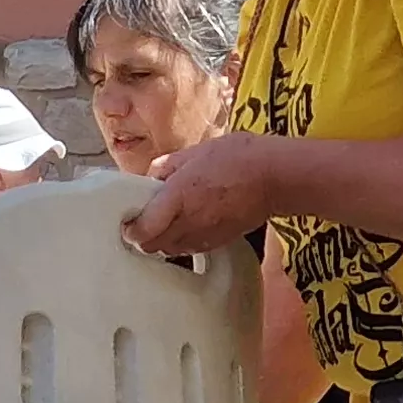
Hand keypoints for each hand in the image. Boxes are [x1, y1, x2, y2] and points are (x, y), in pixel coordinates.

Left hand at [123, 131, 283, 255]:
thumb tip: (149, 178)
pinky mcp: (218, 243)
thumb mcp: (194, 151)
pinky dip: (180, 243)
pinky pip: (189, 250)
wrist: (274, 177)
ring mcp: (203, 235)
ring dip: (161, 242)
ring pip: (169, 251)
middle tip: (141, 223)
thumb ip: (166, 167)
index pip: (143, 228)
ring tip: (163, 224)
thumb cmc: (236, 157)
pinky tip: (186, 226)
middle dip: (142, 237)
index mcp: (177, 196)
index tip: (128, 220)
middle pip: (151, 246)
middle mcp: (188, 221)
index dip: (131, 228)